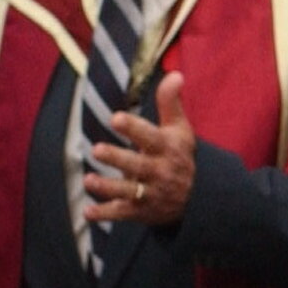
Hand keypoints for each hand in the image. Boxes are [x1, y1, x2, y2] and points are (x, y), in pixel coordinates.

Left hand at [84, 74, 201, 228]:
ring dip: (108, 187)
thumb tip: (174, 73)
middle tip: (97, 149)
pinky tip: (88, 212)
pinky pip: (122, 213)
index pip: (151, 136)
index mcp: (168, 149)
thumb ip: (171, 103)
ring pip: (129, 191)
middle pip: (138, 165)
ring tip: (89, 180)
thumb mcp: (180, 129)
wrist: (200, 198)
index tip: (115, 118)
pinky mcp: (141, 211)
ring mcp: (151, 193)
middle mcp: (160, 171)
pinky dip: (105, 214)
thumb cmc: (180, 155)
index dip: (133, 128)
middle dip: (118, 159)